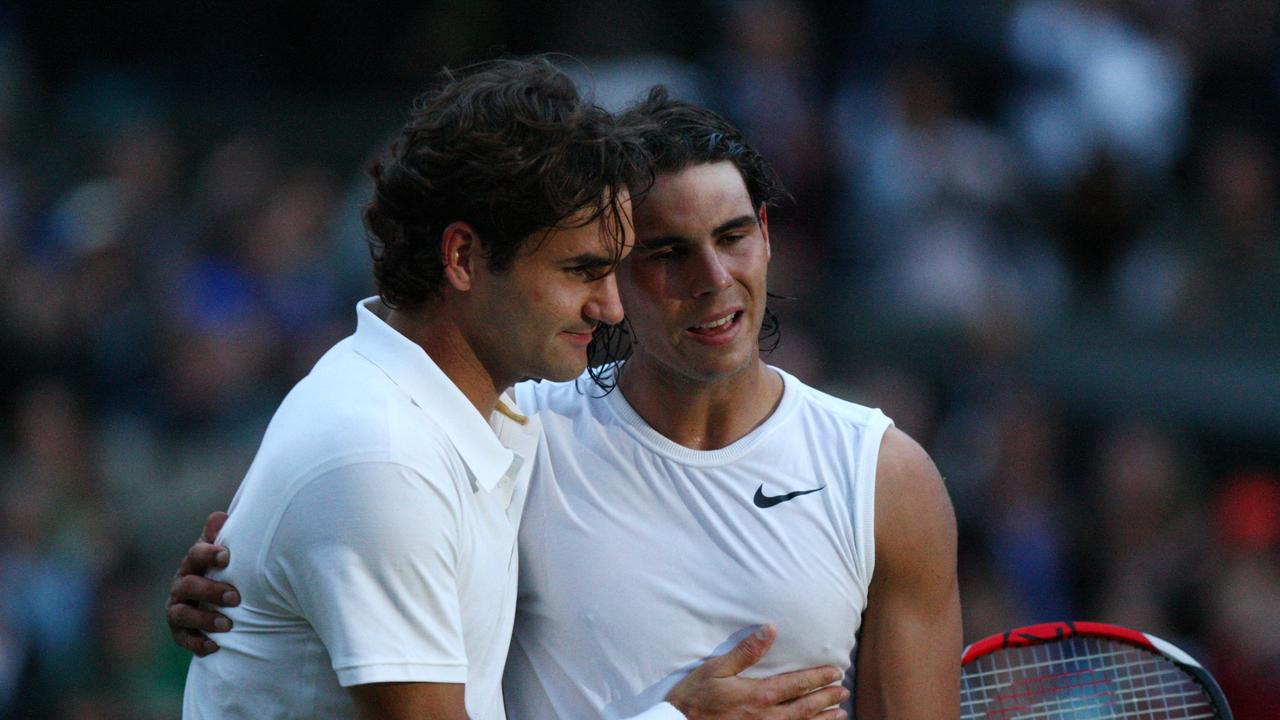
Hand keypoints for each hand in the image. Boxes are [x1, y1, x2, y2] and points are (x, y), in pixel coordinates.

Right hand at [166, 511, 239, 655]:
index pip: (195, 555)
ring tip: (228, 625)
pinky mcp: (179, 631)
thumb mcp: (223, 552)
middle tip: (236, 598)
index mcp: (194, 563)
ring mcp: (178, 608)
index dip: (208, 554)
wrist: (216, 600)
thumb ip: (221, 535)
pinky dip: (197, 643)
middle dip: (211, 591)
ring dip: (204, 620)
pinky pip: (182, 639)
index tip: (227, 556)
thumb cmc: (225, 570)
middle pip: (188, 586)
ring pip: (182, 614)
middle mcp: (181, 585)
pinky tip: (215, 647)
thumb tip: (221, 517)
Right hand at [665, 625, 848, 719]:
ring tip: (840, 714)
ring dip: (823, 719)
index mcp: (759, 695)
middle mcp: (768, 717)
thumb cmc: (696, 697)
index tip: (836, 672)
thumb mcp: (716, 668)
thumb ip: (746, 651)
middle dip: (827, 699)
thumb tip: (769, 629)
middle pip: (806, 707)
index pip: (798, 684)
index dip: (819, 678)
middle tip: (844, 692)